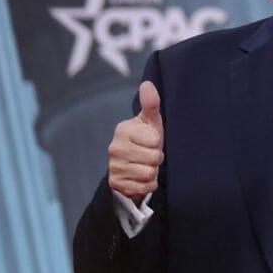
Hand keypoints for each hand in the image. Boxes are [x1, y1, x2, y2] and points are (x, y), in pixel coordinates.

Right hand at [108, 81, 164, 204]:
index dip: (158, 143)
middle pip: (153, 158)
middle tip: (149, 155)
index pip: (155, 141)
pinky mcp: (116, 184)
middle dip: (156, 158)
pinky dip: (148, 185)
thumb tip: (147, 84)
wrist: (133, 165)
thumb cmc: (145, 139)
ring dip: (152, 172)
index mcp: (122, 130)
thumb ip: (151, 104)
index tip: (151, 141)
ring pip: (148, 174)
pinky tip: (141, 178)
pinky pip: (144, 187)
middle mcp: (114, 148)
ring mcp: (114, 167)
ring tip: (145, 165)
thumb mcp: (150, 122)